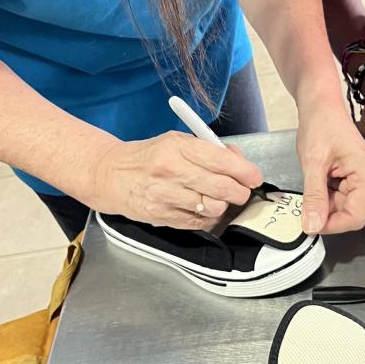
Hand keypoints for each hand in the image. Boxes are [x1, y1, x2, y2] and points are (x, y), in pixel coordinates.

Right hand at [88, 132, 262, 227]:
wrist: (110, 175)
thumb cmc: (148, 156)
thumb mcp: (175, 141)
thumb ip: (207, 149)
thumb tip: (238, 160)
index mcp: (176, 148)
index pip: (221, 161)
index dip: (245, 171)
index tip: (254, 176)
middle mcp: (170, 172)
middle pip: (222, 188)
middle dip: (240, 192)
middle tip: (241, 190)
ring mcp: (165, 197)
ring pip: (213, 208)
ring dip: (223, 205)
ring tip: (217, 197)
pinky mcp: (162, 217)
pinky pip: (199, 222)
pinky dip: (207, 216)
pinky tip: (200, 206)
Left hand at [295, 96, 364, 234]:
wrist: (322, 107)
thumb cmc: (322, 124)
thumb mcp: (313, 163)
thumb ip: (314, 197)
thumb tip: (313, 226)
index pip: (355, 217)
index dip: (331, 224)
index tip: (310, 222)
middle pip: (349, 214)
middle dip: (326, 211)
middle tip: (307, 196)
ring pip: (343, 207)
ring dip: (325, 202)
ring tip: (315, 179)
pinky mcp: (357, 179)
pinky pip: (341, 198)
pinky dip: (326, 195)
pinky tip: (320, 179)